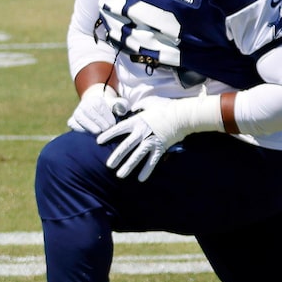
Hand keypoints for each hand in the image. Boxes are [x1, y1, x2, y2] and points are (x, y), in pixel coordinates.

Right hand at [68, 81, 122, 134]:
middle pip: (94, 117)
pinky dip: (84, 131)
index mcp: (95, 100)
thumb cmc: (108, 110)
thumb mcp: (116, 105)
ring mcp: (76, 113)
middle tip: (108, 130)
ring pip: (84, 122)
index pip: (102, 112)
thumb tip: (121, 110)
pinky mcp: (71, 122)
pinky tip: (91, 132)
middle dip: (103, 125)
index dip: (109, 120)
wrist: (94, 109)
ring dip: (94, 129)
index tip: (113, 124)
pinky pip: (77, 127)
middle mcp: (83, 105)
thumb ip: (122, 105)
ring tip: (100, 131)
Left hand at [95, 95, 220, 181]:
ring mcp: (151, 142)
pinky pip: (152, 161)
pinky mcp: (161, 148)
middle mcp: (142, 133)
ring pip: (137, 156)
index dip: (108, 135)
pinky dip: (147, 170)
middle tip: (108, 165)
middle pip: (126, 146)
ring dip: (128, 166)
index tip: (98, 142)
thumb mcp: (149, 103)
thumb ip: (138, 106)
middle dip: (116, 156)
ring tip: (119, 175)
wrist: (183, 115)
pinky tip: (140, 179)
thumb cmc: (165, 107)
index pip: (118, 129)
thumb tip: (131, 108)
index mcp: (136, 121)